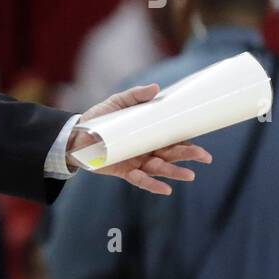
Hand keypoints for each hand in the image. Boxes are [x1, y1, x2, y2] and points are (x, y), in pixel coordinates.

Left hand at [67, 83, 212, 195]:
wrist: (75, 135)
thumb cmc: (99, 118)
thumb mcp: (117, 103)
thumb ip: (135, 96)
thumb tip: (156, 88)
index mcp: (149, 134)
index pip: (173, 139)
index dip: (188, 142)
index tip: (202, 144)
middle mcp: (146, 150)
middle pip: (171, 154)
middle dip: (187, 156)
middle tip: (204, 157)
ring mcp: (136, 162)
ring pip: (159, 169)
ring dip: (174, 172)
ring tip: (189, 175)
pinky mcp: (123, 171)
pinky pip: (140, 180)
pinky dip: (152, 185)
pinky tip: (166, 190)